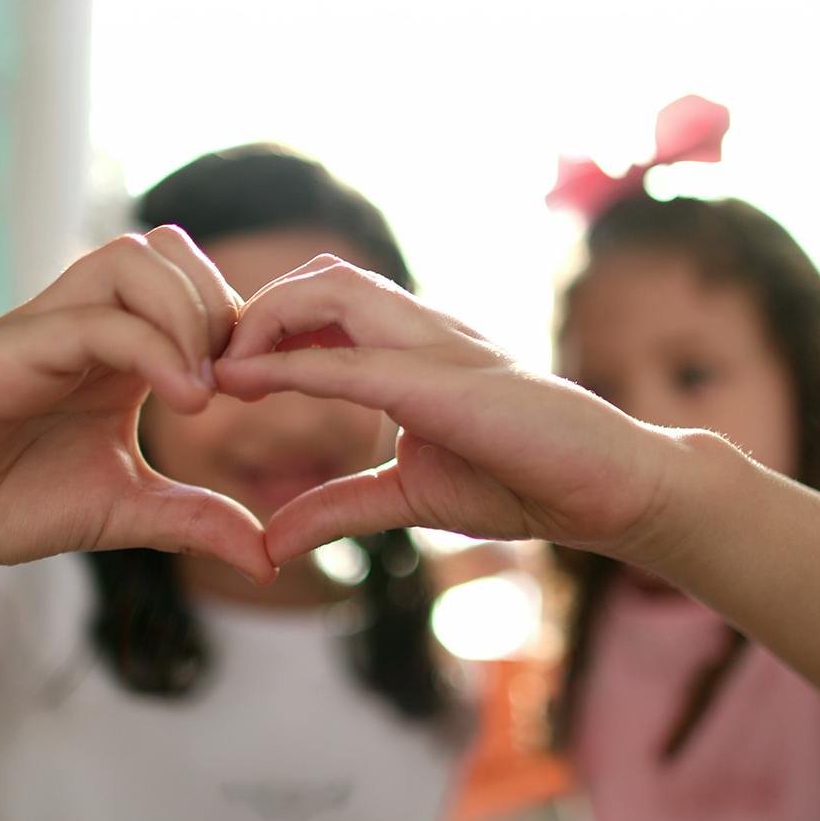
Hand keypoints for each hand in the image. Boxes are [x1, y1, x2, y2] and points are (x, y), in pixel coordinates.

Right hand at [0, 229, 275, 593]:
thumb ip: (196, 522)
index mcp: (116, 348)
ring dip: (188, 315)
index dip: (239, 323)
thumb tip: (269, 562)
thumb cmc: (11, 504)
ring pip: (130, 261)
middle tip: (232, 382)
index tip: (256, 389)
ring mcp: (44, 329)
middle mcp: (84, 324)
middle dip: (219, 305)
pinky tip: (185, 401)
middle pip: (167, 250)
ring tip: (204, 393)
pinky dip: (150, 347)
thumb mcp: (127, 513)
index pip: (191, 283)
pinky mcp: (5, 351)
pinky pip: (88, 319)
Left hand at [216, 256, 681, 567]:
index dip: (262, 326)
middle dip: (253, 309)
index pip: (324, 305)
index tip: (218, 367)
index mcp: (412, 349)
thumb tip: (272, 543)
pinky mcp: (454, 384)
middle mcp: (422, 331)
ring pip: (335, 290)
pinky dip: (297, 366)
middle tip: (208, 360)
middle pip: (319, 277)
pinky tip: (247, 382)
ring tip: (222, 367)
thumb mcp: (407, 497)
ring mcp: (441, 347)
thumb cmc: (522, 479)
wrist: (612, 490)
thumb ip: (338, 508)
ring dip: (265, 319)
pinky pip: (361, 359)